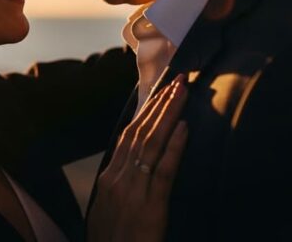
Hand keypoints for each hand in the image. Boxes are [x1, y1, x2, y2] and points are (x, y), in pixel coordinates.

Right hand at [87, 75, 188, 240]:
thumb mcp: (107, 212)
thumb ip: (119, 188)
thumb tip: (133, 169)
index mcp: (108, 179)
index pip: (128, 136)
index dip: (145, 112)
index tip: (160, 92)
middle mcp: (118, 179)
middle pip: (139, 132)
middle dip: (159, 104)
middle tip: (177, 79)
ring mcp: (132, 191)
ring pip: (151, 144)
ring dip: (168, 115)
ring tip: (183, 92)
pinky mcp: (149, 207)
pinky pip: (163, 171)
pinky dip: (174, 147)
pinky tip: (184, 129)